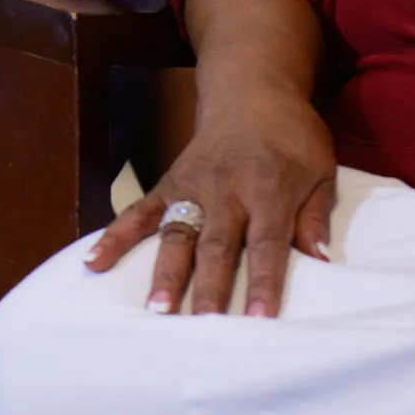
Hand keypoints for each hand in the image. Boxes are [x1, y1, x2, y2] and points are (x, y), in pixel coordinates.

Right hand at [85, 87, 336, 316]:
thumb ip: (316, 216)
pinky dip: (115, 237)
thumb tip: (321, 261)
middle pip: (216, 246)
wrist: (252, 91)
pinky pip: (139, 212)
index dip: (264, 282)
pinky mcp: (168, 183)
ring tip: (155, 309)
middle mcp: (226, 190)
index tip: (260, 318)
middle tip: (203, 324)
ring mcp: (192, 187)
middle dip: (209, 287)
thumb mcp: (320, 169)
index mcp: (268, 189)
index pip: (267, 244)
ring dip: (165, 273)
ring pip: (177, 235)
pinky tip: (94, 263)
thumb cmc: (292, 136)